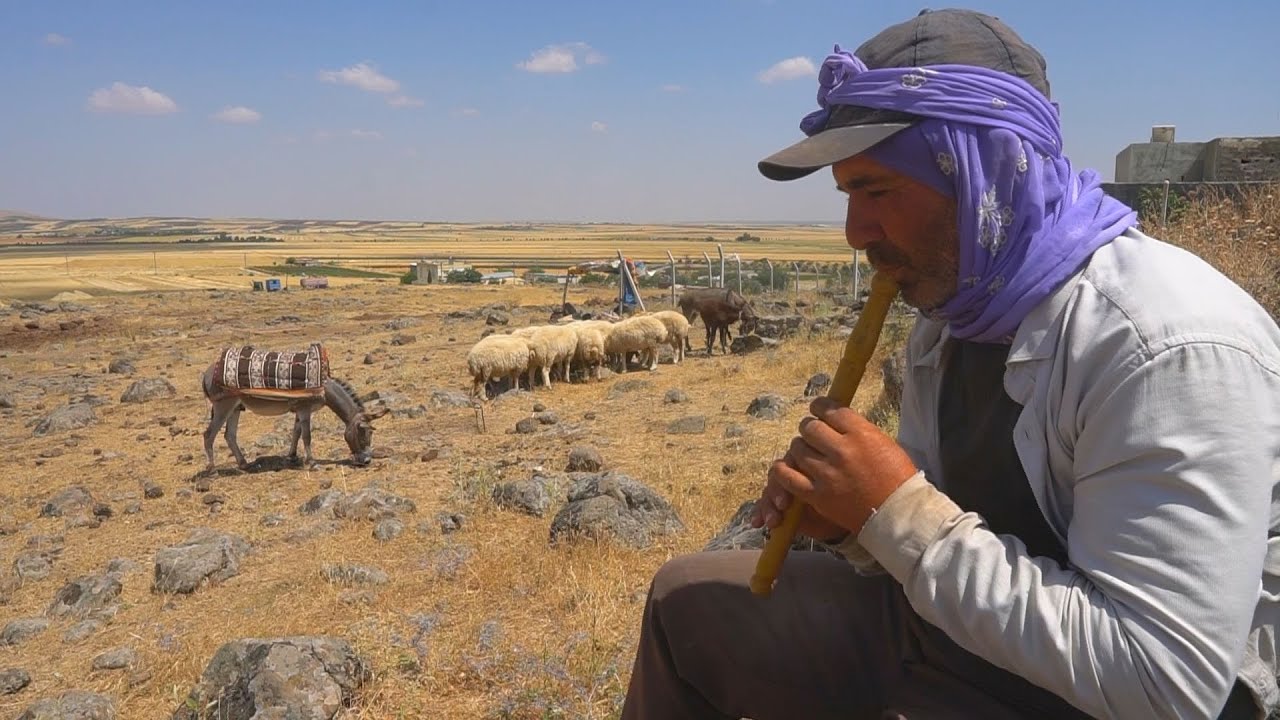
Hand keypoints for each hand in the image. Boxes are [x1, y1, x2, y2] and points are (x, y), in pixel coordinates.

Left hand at [750, 397, 918, 537]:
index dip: (820, 407)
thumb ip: (858, 430)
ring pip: (797, 448)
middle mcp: (842, 450)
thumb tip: (836, 419)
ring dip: (800, 447)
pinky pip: (788, 477)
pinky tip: (786, 468)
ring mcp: (828, 473)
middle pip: (810, 427)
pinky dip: (783, 470)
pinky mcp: (818, 495)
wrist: (897, 514)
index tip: (818, 409)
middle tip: (812, 434)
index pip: (829, 409)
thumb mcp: (884, 443)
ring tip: (806, 452)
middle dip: (809, 428)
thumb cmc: (896, 478)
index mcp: (861, 434)